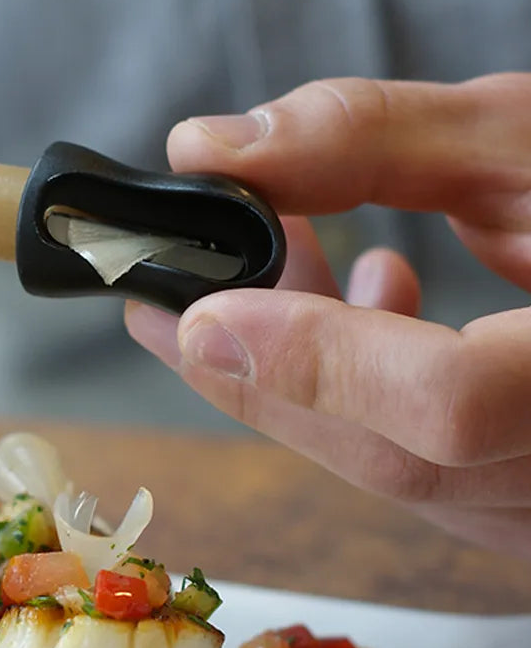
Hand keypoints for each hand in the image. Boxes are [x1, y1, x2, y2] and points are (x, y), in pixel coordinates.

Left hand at [125, 75, 530, 556]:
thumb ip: (373, 138)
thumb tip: (211, 147)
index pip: (452, 407)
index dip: (317, 361)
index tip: (198, 310)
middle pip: (387, 452)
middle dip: (245, 369)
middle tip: (152, 293)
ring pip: (389, 465)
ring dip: (288, 371)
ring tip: (242, 271)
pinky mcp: (525, 509)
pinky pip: (416, 467)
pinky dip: (350, 390)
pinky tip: (358, 296)